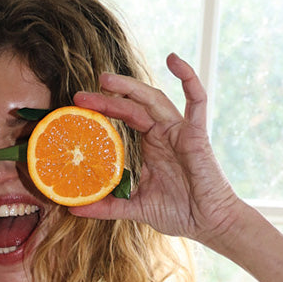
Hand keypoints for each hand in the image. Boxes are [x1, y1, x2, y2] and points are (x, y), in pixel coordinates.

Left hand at [71, 54, 243, 248]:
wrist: (208, 222)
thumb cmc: (179, 213)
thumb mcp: (135, 207)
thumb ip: (107, 206)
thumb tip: (74, 208)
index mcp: (151, 146)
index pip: (123, 118)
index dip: (103, 110)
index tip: (78, 108)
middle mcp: (163, 134)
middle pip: (132, 105)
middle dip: (108, 98)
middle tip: (80, 96)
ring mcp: (180, 131)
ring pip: (153, 100)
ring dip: (130, 87)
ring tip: (104, 80)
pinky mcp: (197, 134)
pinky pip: (197, 99)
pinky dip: (188, 77)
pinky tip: (173, 59)